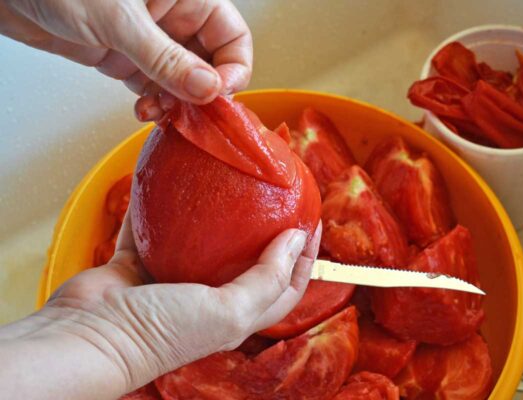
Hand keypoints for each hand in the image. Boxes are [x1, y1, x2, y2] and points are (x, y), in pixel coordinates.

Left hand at [0, 0, 251, 120]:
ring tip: (163, 113)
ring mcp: (150, 40)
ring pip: (183, 81)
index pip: (232, 35)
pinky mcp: (126, 58)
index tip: (217, 93)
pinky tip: (146, 110)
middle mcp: (172, 18)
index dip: (233, 67)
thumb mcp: (120, 20)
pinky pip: (155, 87)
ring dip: (178, 104)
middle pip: (212, 62)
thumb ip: (166, 59)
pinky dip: (155, 104)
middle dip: (203, 92)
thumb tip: (207, 89)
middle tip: (193, 113)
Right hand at [0, 213, 320, 398]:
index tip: (312, 223)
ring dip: (218, 215)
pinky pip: (154, 226)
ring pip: (203, 240)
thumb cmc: (161, 332)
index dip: (304, 259)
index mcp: (234, 315)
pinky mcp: (139, 260)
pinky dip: (163, 205)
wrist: (89, 336)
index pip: (283, 286)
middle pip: (249, 261)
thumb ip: (266, 277)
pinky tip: (175, 180)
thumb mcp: (227, 311)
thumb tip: (296, 238)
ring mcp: (172, 277)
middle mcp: (207, 297)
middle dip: (268, 232)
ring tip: (234, 183)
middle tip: (277, 196)